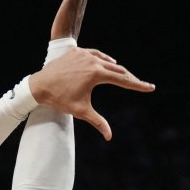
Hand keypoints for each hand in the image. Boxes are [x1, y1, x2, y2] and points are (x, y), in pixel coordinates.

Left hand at [29, 46, 153, 140]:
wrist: (39, 86)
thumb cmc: (60, 99)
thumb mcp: (81, 111)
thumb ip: (98, 122)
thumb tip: (109, 137)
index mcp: (97, 74)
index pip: (123, 80)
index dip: (138, 85)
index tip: (150, 88)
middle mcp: (93, 61)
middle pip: (117, 70)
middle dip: (129, 78)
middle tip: (139, 84)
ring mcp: (85, 54)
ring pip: (107, 61)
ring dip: (116, 68)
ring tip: (125, 75)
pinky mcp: (76, 52)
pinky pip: (95, 54)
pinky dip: (103, 59)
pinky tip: (109, 62)